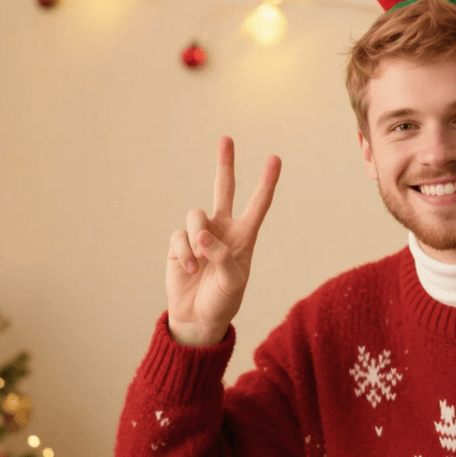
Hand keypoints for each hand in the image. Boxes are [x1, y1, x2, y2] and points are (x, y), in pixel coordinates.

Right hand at [166, 136, 280, 345]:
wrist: (197, 317)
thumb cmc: (223, 299)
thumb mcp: (232, 281)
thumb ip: (221, 256)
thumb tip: (202, 234)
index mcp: (245, 236)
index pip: (259, 204)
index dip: (267, 182)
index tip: (275, 158)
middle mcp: (223, 229)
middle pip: (224, 189)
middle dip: (225, 164)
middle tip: (226, 138)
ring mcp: (200, 234)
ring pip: (195, 215)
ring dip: (197, 239)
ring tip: (199, 264)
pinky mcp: (179, 242)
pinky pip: (180, 235)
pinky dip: (185, 251)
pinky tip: (189, 268)